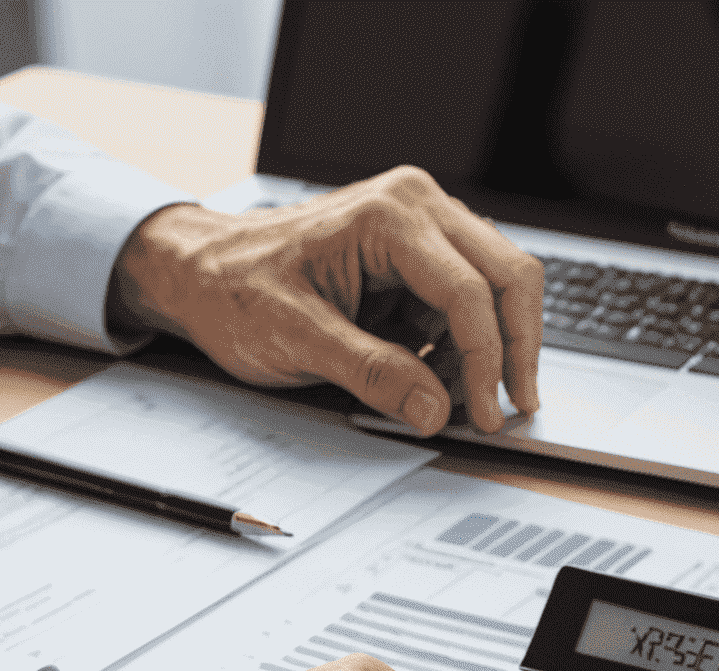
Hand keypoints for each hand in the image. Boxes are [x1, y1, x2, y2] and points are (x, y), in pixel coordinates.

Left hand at [110, 166, 542, 434]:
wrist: (202, 271)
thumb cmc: (234, 290)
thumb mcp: (295, 339)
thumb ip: (370, 373)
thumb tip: (434, 409)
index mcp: (388, 216)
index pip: (470, 291)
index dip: (488, 360)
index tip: (486, 415)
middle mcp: (417, 207)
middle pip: (510, 275)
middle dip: (517, 349)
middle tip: (512, 408)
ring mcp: (425, 227)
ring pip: (502, 286)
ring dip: (497, 348)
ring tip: (471, 402)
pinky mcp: (423, 257)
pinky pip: (473, 301)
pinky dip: (472, 346)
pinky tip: (447, 380)